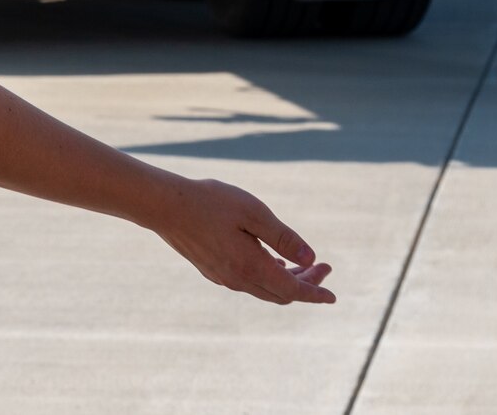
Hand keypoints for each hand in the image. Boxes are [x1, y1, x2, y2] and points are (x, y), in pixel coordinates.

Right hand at [149, 177, 336, 304]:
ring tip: (300, 262)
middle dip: (305, 283)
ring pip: (264, 289)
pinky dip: (266, 277)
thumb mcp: (253, 212)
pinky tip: (269, 260)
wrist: (163, 205)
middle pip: (281, 293)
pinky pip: (247, 283)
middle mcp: (237, 279)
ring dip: (286, 280)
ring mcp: (222, 277)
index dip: (315, 292)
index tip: (333, 294)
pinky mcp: (211, 270)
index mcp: (251, 267)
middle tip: (321, 265)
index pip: (293, 290)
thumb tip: (311, 257)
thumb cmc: (209, 202)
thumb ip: (284, 237)